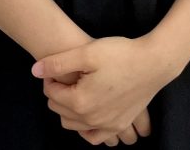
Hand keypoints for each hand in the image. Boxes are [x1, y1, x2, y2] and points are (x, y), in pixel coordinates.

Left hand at [32, 37, 175, 143]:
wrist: (154, 62)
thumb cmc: (121, 54)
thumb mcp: (87, 52)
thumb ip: (58, 63)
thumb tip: (35, 71)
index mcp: (80, 101)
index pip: (52, 93)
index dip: (51, 78)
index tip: (58, 66)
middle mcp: (91, 119)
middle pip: (60, 111)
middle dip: (58, 93)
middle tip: (66, 75)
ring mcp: (106, 125)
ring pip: (74, 125)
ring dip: (69, 110)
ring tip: (76, 90)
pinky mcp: (119, 125)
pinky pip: (95, 137)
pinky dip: (86, 129)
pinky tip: (87, 114)